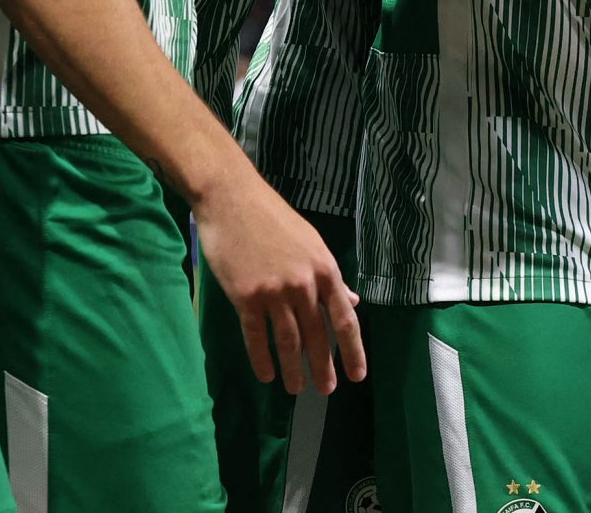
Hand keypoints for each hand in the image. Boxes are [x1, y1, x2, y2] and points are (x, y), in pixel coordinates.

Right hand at [190, 172, 366, 395]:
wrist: (232, 199)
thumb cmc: (273, 218)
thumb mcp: (311, 243)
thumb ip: (329, 277)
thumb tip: (352, 302)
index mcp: (325, 269)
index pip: (344, 319)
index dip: (353, 351)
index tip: (358, 375)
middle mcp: (303, 284)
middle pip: (317, 336)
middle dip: (323, 367)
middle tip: (326, 390)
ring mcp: (274, 292)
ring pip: (288, 341)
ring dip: (294, 369)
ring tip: (296, 388)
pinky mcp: (245, 296)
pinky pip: (256, 336)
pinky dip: (262, 359)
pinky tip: (266, 375)